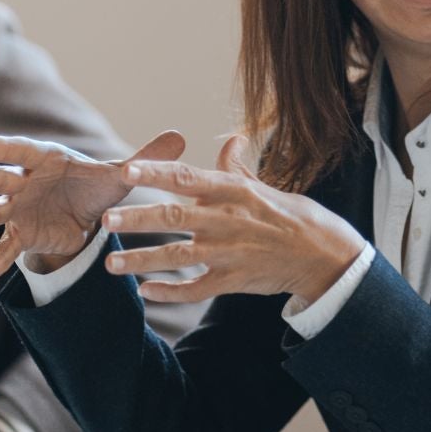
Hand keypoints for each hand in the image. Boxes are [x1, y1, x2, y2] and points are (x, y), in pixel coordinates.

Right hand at [0, 130, 187, 280]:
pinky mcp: (22, 233)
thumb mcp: (120, 176)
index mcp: (48, 161)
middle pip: (0, 178)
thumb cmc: (96, 185)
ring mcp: (20, 209)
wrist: (84, 213)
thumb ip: (146, 160)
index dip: (3, 148)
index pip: (24, 151)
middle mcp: (27, 182)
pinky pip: (8, 248)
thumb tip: (181, 136)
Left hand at [102, 134, 365, 304]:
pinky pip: (195, 289)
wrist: (324, 256)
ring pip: (177, 257)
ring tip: (112, 265)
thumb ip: (238, 168)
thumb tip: (231, 138)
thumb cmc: (293, 216)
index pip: (187, 178)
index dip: (155, 173)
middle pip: (174, 217)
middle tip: (106, 220)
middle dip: (138, 219)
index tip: (126, 170)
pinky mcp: (233, 281)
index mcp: (233, 192)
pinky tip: (145, 292)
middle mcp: (227, 220)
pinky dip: (169, 293)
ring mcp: (229, 253)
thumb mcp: (266, 186)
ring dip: (142, 261)